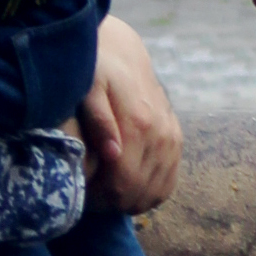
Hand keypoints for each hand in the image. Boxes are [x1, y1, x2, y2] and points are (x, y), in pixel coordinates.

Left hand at [77, 12, 180, 211]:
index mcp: (137, 124)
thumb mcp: (87, 88)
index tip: (79, 195)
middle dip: (110, 203)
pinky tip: (128, 191)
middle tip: (87, 198)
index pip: (121, 183)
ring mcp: (172, 139)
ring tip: (104, 193)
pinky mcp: (176, 141)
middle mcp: (161, 135)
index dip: (99, 199)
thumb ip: (98, 120)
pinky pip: (168, 183)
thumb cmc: (95, 71)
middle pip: (137, 192)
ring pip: (155, 192)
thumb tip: (112, 153)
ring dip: (128, 201)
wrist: (121, 52)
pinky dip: (148, 194)